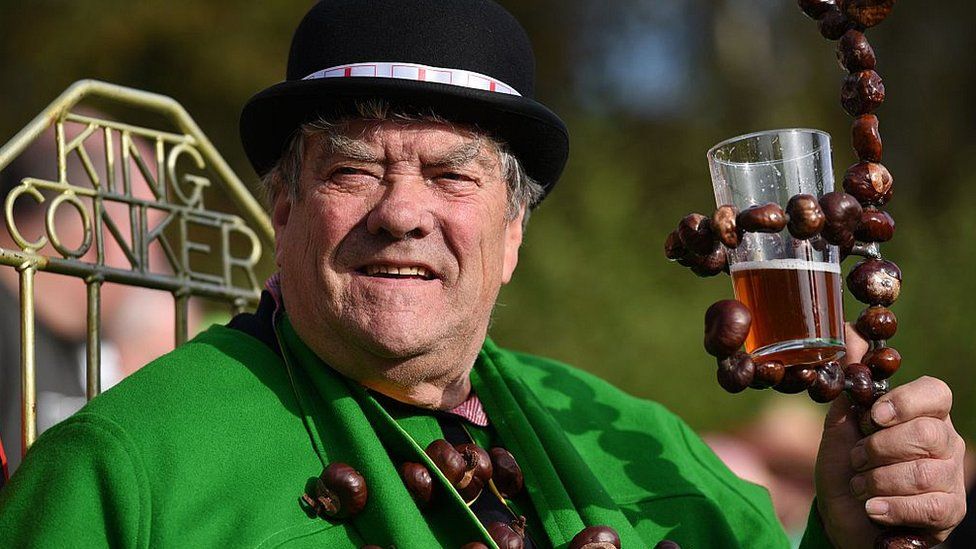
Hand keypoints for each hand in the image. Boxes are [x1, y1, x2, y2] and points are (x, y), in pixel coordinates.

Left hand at [814, 325, 966, 547]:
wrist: (844, 517)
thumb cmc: (846, 468)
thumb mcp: (840, 423)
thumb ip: (850, 380)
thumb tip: (848, 327)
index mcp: (921, 414)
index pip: (935, 393)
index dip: (905, 402)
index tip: (873, 416)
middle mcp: (945, 442)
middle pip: (926, 434)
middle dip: (879, 449)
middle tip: (857, 460)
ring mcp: (951, 478)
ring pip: (925, 473)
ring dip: (879, 481)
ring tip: (861, 487)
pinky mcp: (948, 512)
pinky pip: (930, 506)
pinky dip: (893, 507)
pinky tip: (873, 509)